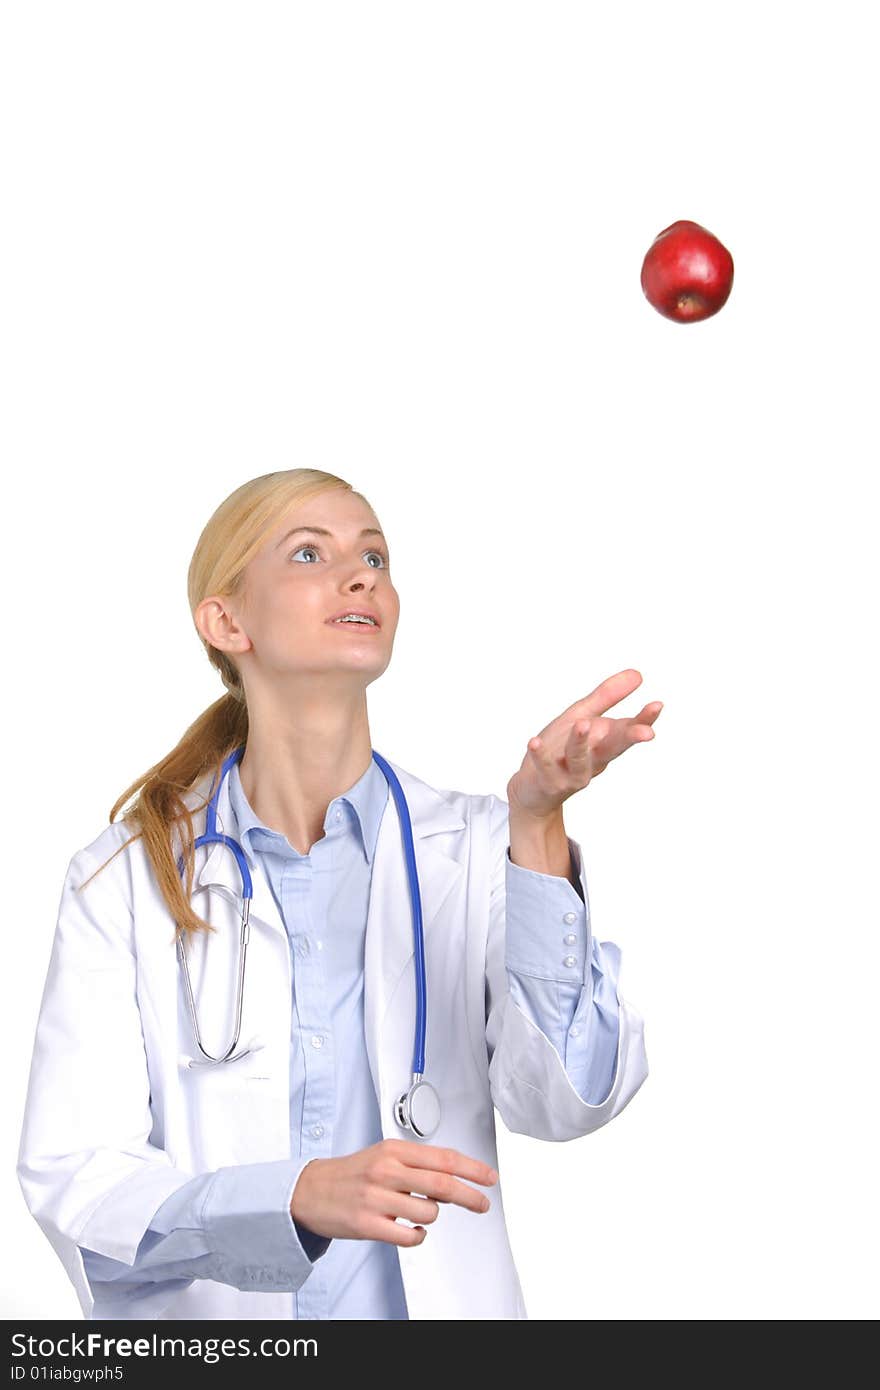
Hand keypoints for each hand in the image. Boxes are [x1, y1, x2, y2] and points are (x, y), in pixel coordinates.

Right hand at [290, 1139, 498, 1246]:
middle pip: (443, 1185)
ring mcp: (376, 1198)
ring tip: (417, 1213)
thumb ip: (416, 1164)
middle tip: (483, 1203)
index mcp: (393, 1150)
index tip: (489, 1177)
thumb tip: (453, 1179)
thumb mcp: (384, 1156)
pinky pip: (410, 1236)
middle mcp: (386, 1171)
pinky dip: (417, 1236)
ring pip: (428, 1213)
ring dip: (431, 1217)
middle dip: (470, 1196)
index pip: (443, 1158)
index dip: (472, 1169)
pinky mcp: (367, 1224)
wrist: (310, 1190)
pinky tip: (409, 1229)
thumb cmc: (352, 1173)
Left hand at [506, 668, 662, 820]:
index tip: (657, 705)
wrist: (533, 789)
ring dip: (581, 742)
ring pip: (579, 759)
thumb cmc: (561, 749)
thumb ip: (607, 696)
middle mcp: (593, 759)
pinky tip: (535, 742)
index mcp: (604, 742)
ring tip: (582, 724)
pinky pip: (545, 767)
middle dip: (629, 738)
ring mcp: (573, 773)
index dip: (643, 719)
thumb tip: (638, 674)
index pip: (627, 728)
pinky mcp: (550, 782)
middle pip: (613, 747)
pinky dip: (541, 756)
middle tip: (646, 732)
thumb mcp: (582, 716)